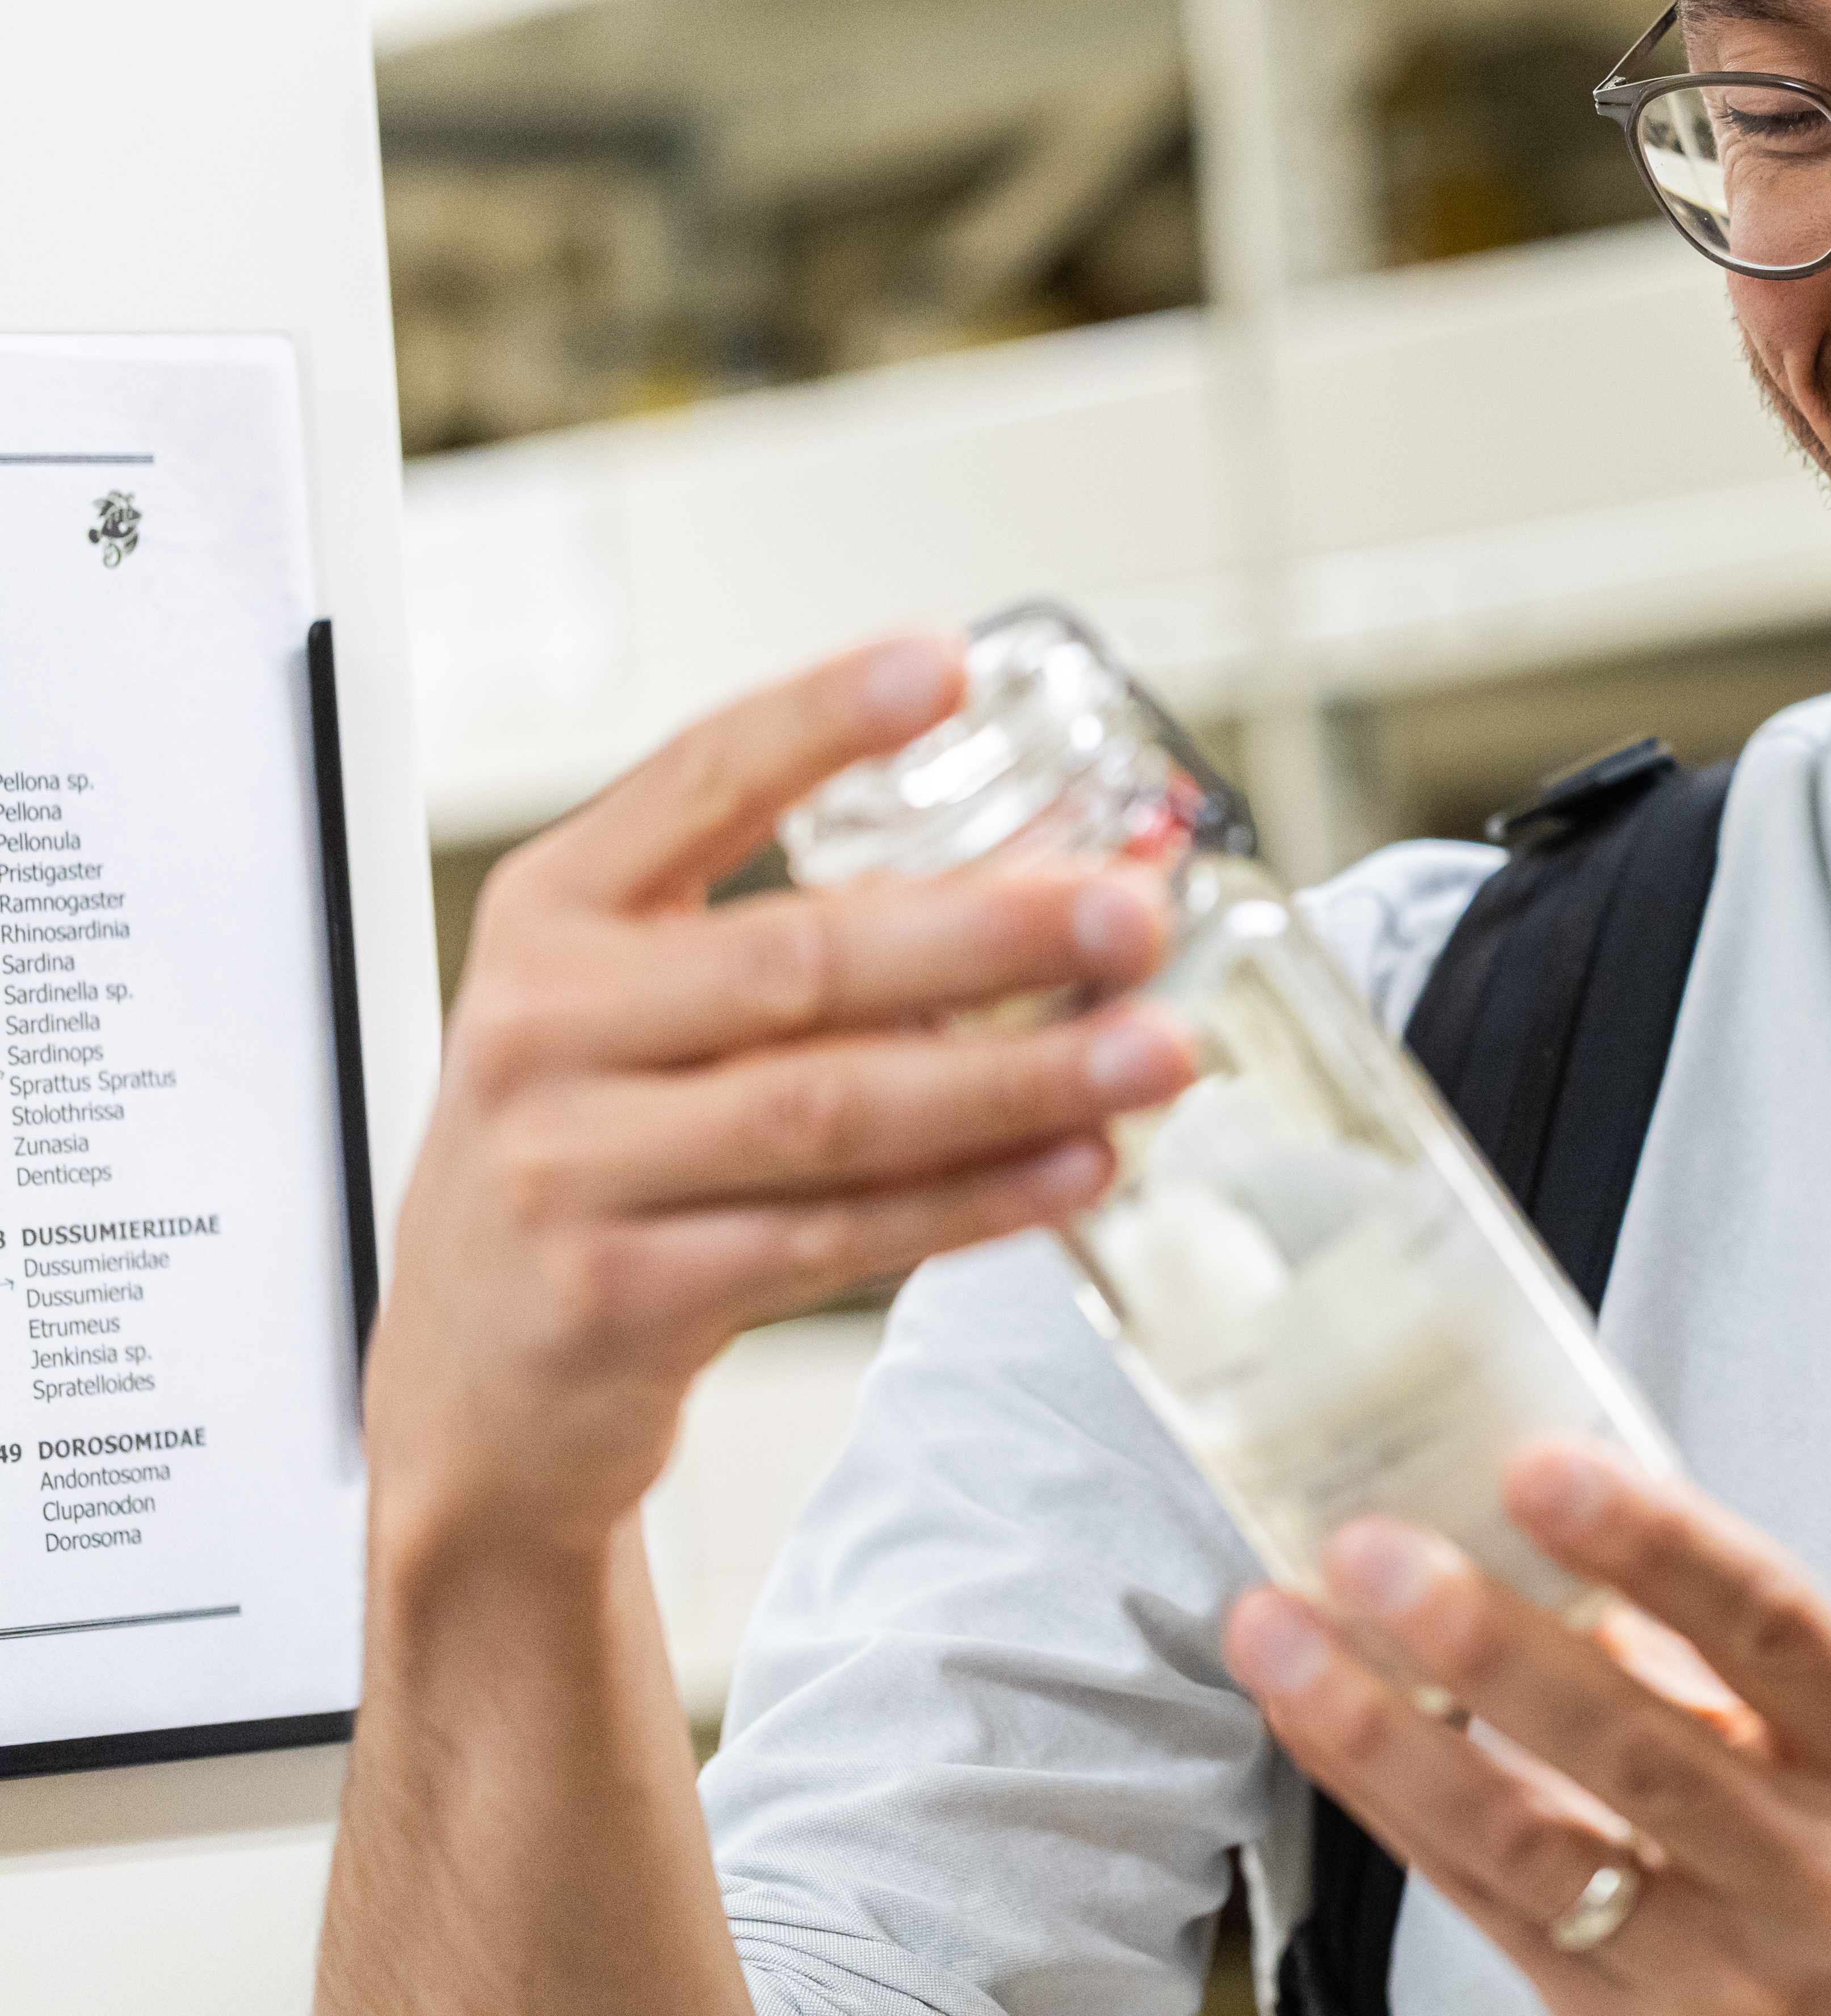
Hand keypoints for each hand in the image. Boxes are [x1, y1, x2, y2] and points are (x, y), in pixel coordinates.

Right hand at [367, 635, 1195, 1571]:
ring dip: (1016, 1079)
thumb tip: (1052, 875)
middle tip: (1129, 913)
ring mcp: (572, 1166)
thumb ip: (810, 939)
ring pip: (833, 1108)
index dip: (824, 719)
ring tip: (1151, 1051)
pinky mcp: (624, 1296)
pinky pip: (835, 1236)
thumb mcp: (640, 1013)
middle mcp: (544, 1026)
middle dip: (990, 934)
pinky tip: (1075, 1167)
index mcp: (555, 915)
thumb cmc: (589, 1158)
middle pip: (801, 961)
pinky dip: (973, 1202)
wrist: (468, 1380)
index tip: (946, 662)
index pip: (699, 779)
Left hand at [1224, 1441, 1830, 2015]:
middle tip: (1374, 1551)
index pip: (1774, 1628)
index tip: (1538, 1466)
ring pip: (1530, 1848)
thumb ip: (1717, 1639)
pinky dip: (1386, 1804)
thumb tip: (1538, 1506)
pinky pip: (1478, 1905)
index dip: (1657, 1542)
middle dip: (1492, 1646)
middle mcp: (1827, 1877)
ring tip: (1285, 1636)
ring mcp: (1724, 1972)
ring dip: (1389, 1735)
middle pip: (1640, 1751)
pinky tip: (1317, 1721)